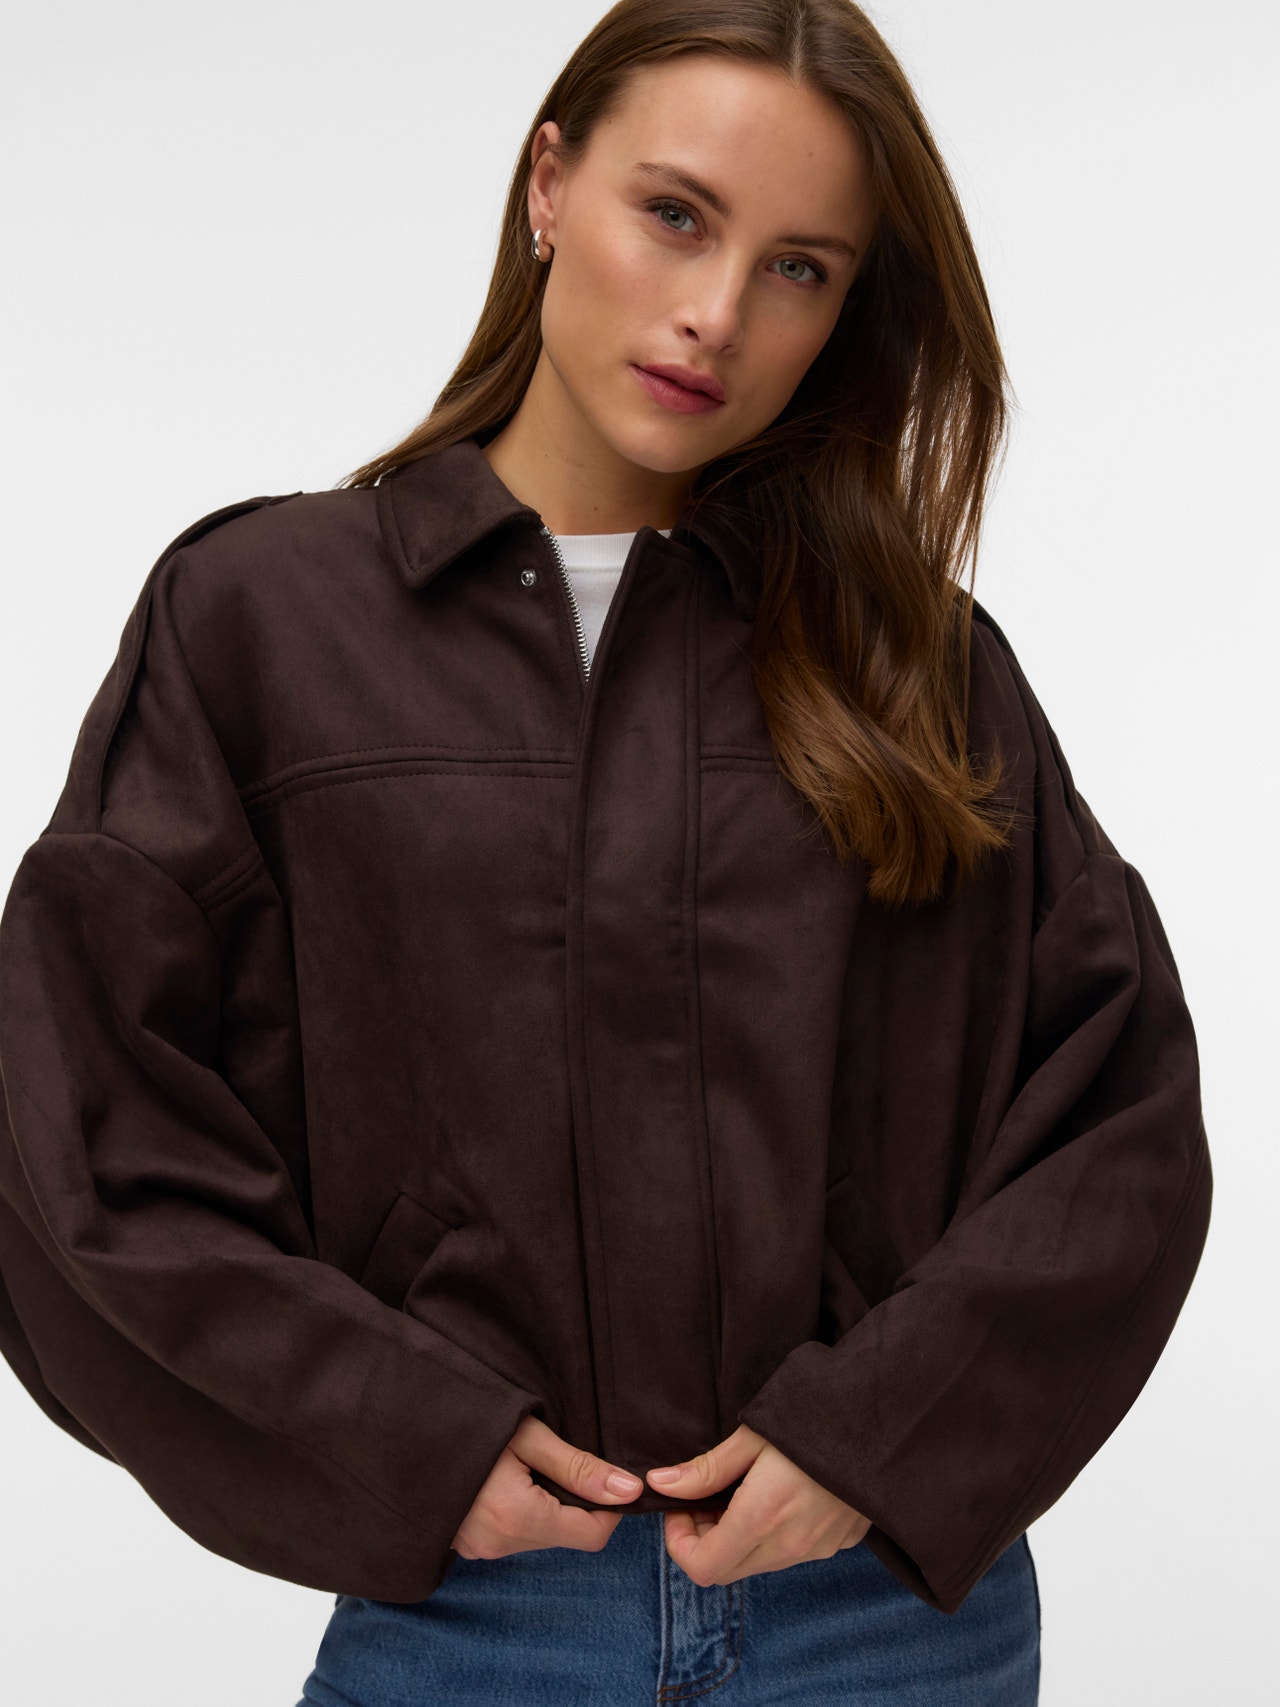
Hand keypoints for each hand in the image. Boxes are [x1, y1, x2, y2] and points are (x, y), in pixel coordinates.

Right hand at [451, 1414, 643, 1558]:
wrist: (405, 1423)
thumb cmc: (468, 1423)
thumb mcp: (528, 1436)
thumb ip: (579, 1467)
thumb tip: (629, 1490)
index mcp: (518, 1518)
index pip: (592, 1536)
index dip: (610, 1507)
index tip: (606, 1474)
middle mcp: (499, 1544)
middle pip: (566, 1534)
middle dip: (575, 1501)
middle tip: (557, 1458)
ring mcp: (480, 1549)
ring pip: (541, 1534)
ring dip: (548, 1505)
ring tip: (523, 1465)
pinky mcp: (469, 1545)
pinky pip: (515, 1534)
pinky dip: (523, 1510)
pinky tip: (505, 1479)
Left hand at [645, 1424, 871, 1584]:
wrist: (882, 1422)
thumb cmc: (812, 1420)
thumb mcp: (752, 1436)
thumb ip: (706, 1469)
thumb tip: (661, 1484)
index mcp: (762, 1518)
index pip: (703, 1568)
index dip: (680, 1544)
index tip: (681, 1507)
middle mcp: (790, 1545)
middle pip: (727, 1570)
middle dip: (705, 1540)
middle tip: (704, 1498)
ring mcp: (817, 1549)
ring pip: (759, 1563)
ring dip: (737, 1539)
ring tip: (741, 1492)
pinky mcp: (838, 1543)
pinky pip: (791, 1553)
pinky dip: (772, 1536)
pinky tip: (778, 1496)